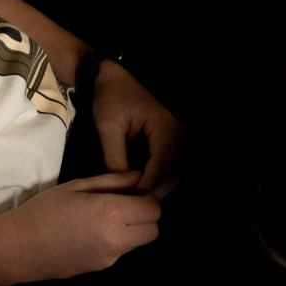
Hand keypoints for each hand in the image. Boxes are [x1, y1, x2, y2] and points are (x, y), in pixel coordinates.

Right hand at [0, 169, 160, 285]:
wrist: (20, 246)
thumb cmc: (44, 209)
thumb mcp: (77, 185)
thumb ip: (112, 181)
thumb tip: (139, 177)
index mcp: (110, 211)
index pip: (153, 207)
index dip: (146, 197)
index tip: (131, 191)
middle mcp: (117, 237)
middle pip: (154, 229)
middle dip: (145, 215)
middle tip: (123, 204)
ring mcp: (111, 256)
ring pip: (140, 241)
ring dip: (133, 229)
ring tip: (104, 217)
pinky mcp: (103, 267)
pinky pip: (122, 251)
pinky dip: (116, 240)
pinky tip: (91, 232)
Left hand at [92, 60, 183, 196]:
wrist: (113, 81)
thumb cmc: (110, 99)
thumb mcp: (108, 127)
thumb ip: (115, 156)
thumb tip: (121, 186)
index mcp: (165, 126)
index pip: (163, 162)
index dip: (149, 183)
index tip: (133, 198)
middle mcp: (178, 134)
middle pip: (174, 172)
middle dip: (155, 190)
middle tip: (133, 204)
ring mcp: (178, 138)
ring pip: (175, 173)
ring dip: (158, 187)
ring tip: (136, 199)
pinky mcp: (171, 143)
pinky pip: (170, 167)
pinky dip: (158, 179)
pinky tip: (141, 188)